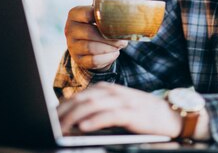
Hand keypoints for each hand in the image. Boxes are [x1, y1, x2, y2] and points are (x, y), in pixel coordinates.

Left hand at [57, 82, 182, 137]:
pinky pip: (109, 115)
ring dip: (74, 117)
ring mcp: (122, 101)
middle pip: (81, 99)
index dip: (62, 107)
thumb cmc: (141, 114)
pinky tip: (83, 127)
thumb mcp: (117, 108)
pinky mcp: (131, 112)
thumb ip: (98, 110)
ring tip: (60, 127)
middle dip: (63, 113)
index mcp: (106, 89)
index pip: (79, 96)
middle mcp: (112, 92)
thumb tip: (73, 121)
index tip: (48, 118)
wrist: (170, 114)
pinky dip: (94, 121)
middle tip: (49, 124)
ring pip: (92, 106)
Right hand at [64, 0, 127, 70]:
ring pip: (91, 48)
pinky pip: (93, 61)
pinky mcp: (78, 59)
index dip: (103, 18)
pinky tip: (115, 54)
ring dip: (109, 48)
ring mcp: (72, 46)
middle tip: (123, 40)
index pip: (87, 14)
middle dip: (110, 38)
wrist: (88, 44)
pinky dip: (107, 58)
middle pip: (90, 33)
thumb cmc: (96, 24)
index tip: (116, 22)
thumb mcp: (96, 12)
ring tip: (120, 46)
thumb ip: (101, 4)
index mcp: (74, 14)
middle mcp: (69, 30)